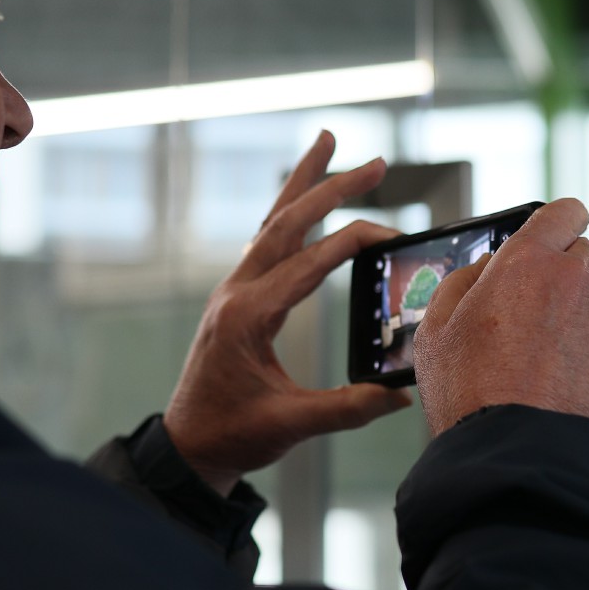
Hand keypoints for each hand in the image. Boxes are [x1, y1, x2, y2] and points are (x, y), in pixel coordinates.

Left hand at [164, 132, 413, 493]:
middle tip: (375, 162)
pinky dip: (289, 214)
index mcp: (248, 316)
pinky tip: (304, 201)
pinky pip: (264, 242)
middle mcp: (236, 293)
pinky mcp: (235, 298)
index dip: (353, 242)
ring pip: (271, 223)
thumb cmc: (233, 435)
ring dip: (303, 184)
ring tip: (328, 142)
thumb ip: (348, 410)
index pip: (309, 263)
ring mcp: (232, 291)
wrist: (187, 446)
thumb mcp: (292, 426)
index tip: (393, 233)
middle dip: (331, 187)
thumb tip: (400, 396)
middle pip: (287, 223)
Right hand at [410, 197, 588, 436]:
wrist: (517, 452)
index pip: (563, 211)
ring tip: (538, 364)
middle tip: (529, 310)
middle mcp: (575, 282)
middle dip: (561, 272)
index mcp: (528, 262)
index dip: (559, 220)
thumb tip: (486, 269)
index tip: (554, 231)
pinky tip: (559, 385)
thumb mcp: (435, 327)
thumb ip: (463, 281)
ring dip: (573, 320)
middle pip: (583, 255)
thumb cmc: (469, 391)